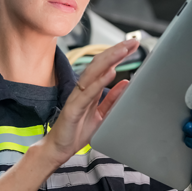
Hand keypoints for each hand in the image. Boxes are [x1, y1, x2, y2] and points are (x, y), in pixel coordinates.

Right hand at [38, 39, 138, 167]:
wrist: (58, 149)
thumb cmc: (76, 131)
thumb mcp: (101, 114)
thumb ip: (112, 99)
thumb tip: (126, 83)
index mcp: (90, 89)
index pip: (105, 66)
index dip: (118, 54)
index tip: (133, 44)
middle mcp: (83, 89)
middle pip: (100, 64)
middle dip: (116, 51)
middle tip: (132, 41)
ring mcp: (77, 97)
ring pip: (93, 73)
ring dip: (109, 60)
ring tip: (123, 50)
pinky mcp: (73, 109)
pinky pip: (88, 93)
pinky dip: (99, 82)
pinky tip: (110, 72)